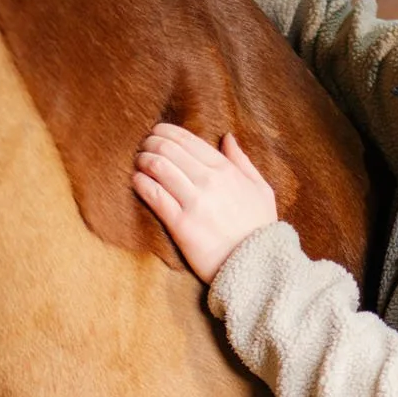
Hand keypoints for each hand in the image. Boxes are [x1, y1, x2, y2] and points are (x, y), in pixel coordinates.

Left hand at [131, 123, 278, 283]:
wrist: (257, 265)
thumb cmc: (260, 227)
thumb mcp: (261, 189)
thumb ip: (242, 160)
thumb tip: (227, 137)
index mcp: (226, 169)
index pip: (188, 140)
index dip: (167, 132)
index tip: (157, 132)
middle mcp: (209, 180)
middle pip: (169, 150)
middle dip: (151, 143)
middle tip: (143, 146)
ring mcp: (194, 202)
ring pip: (158, 167)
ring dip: (143, 160)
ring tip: (137, 161)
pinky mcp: (181, 224)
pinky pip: (154, 195)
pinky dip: (141, 183)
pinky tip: (136, 180)